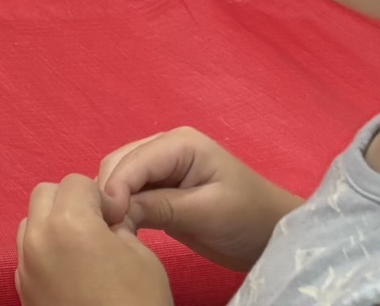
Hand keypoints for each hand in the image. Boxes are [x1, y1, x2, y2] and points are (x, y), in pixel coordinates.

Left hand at [15, 175, 173, 305]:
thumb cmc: (138, 304)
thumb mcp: (142, 257)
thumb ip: (119, 225)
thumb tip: (108, 216)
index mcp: (68, 223)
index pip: (76, 182)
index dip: (99, 195)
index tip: (115, 216)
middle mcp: (37, 238)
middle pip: (44, 194)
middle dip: (70, 202)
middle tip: (98, 227)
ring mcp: (25, 264)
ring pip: (30, 222)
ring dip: (53, 224)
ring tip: (83, 250)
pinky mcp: (21, 287)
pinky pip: (27, 253)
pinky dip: (45, 251)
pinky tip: (72, 271)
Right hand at [95, 127, 300, 272]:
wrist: (272, 236)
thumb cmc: (249, 218)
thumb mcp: (208, 213)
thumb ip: (161, 207)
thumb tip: (116, 209)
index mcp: (179, 143)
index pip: (133, 161)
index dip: (114, 188)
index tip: (108, 220)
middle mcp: (164, 148)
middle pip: (119, 164)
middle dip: (109, 193)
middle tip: (107, 228)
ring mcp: (161, 168)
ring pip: (119, 178)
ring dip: (112, 201)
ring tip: (112, 228)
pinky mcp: (160, 190)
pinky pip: (129, 193)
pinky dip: (121, 208)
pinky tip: (122, 225)